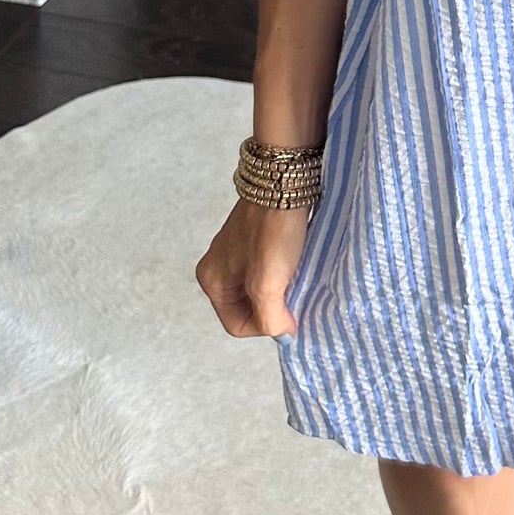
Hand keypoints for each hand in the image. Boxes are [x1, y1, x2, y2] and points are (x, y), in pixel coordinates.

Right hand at [195, 195, 308, 339]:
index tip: (290, 313)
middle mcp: (220, 267)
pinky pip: (272, 268)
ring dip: (284, 289)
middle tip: (297, 294)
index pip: (238, 325)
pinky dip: (288, 271)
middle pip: (250, 307)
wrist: (286, 180)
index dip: (266, 326)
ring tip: (300, 277)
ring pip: (263, 288)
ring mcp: (238, 251)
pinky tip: (301, 263)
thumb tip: (283, 334)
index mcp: (212, 281)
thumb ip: (270, 318)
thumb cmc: (273, 230)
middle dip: (275, 307)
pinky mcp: (258, 238)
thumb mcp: (267, 284)